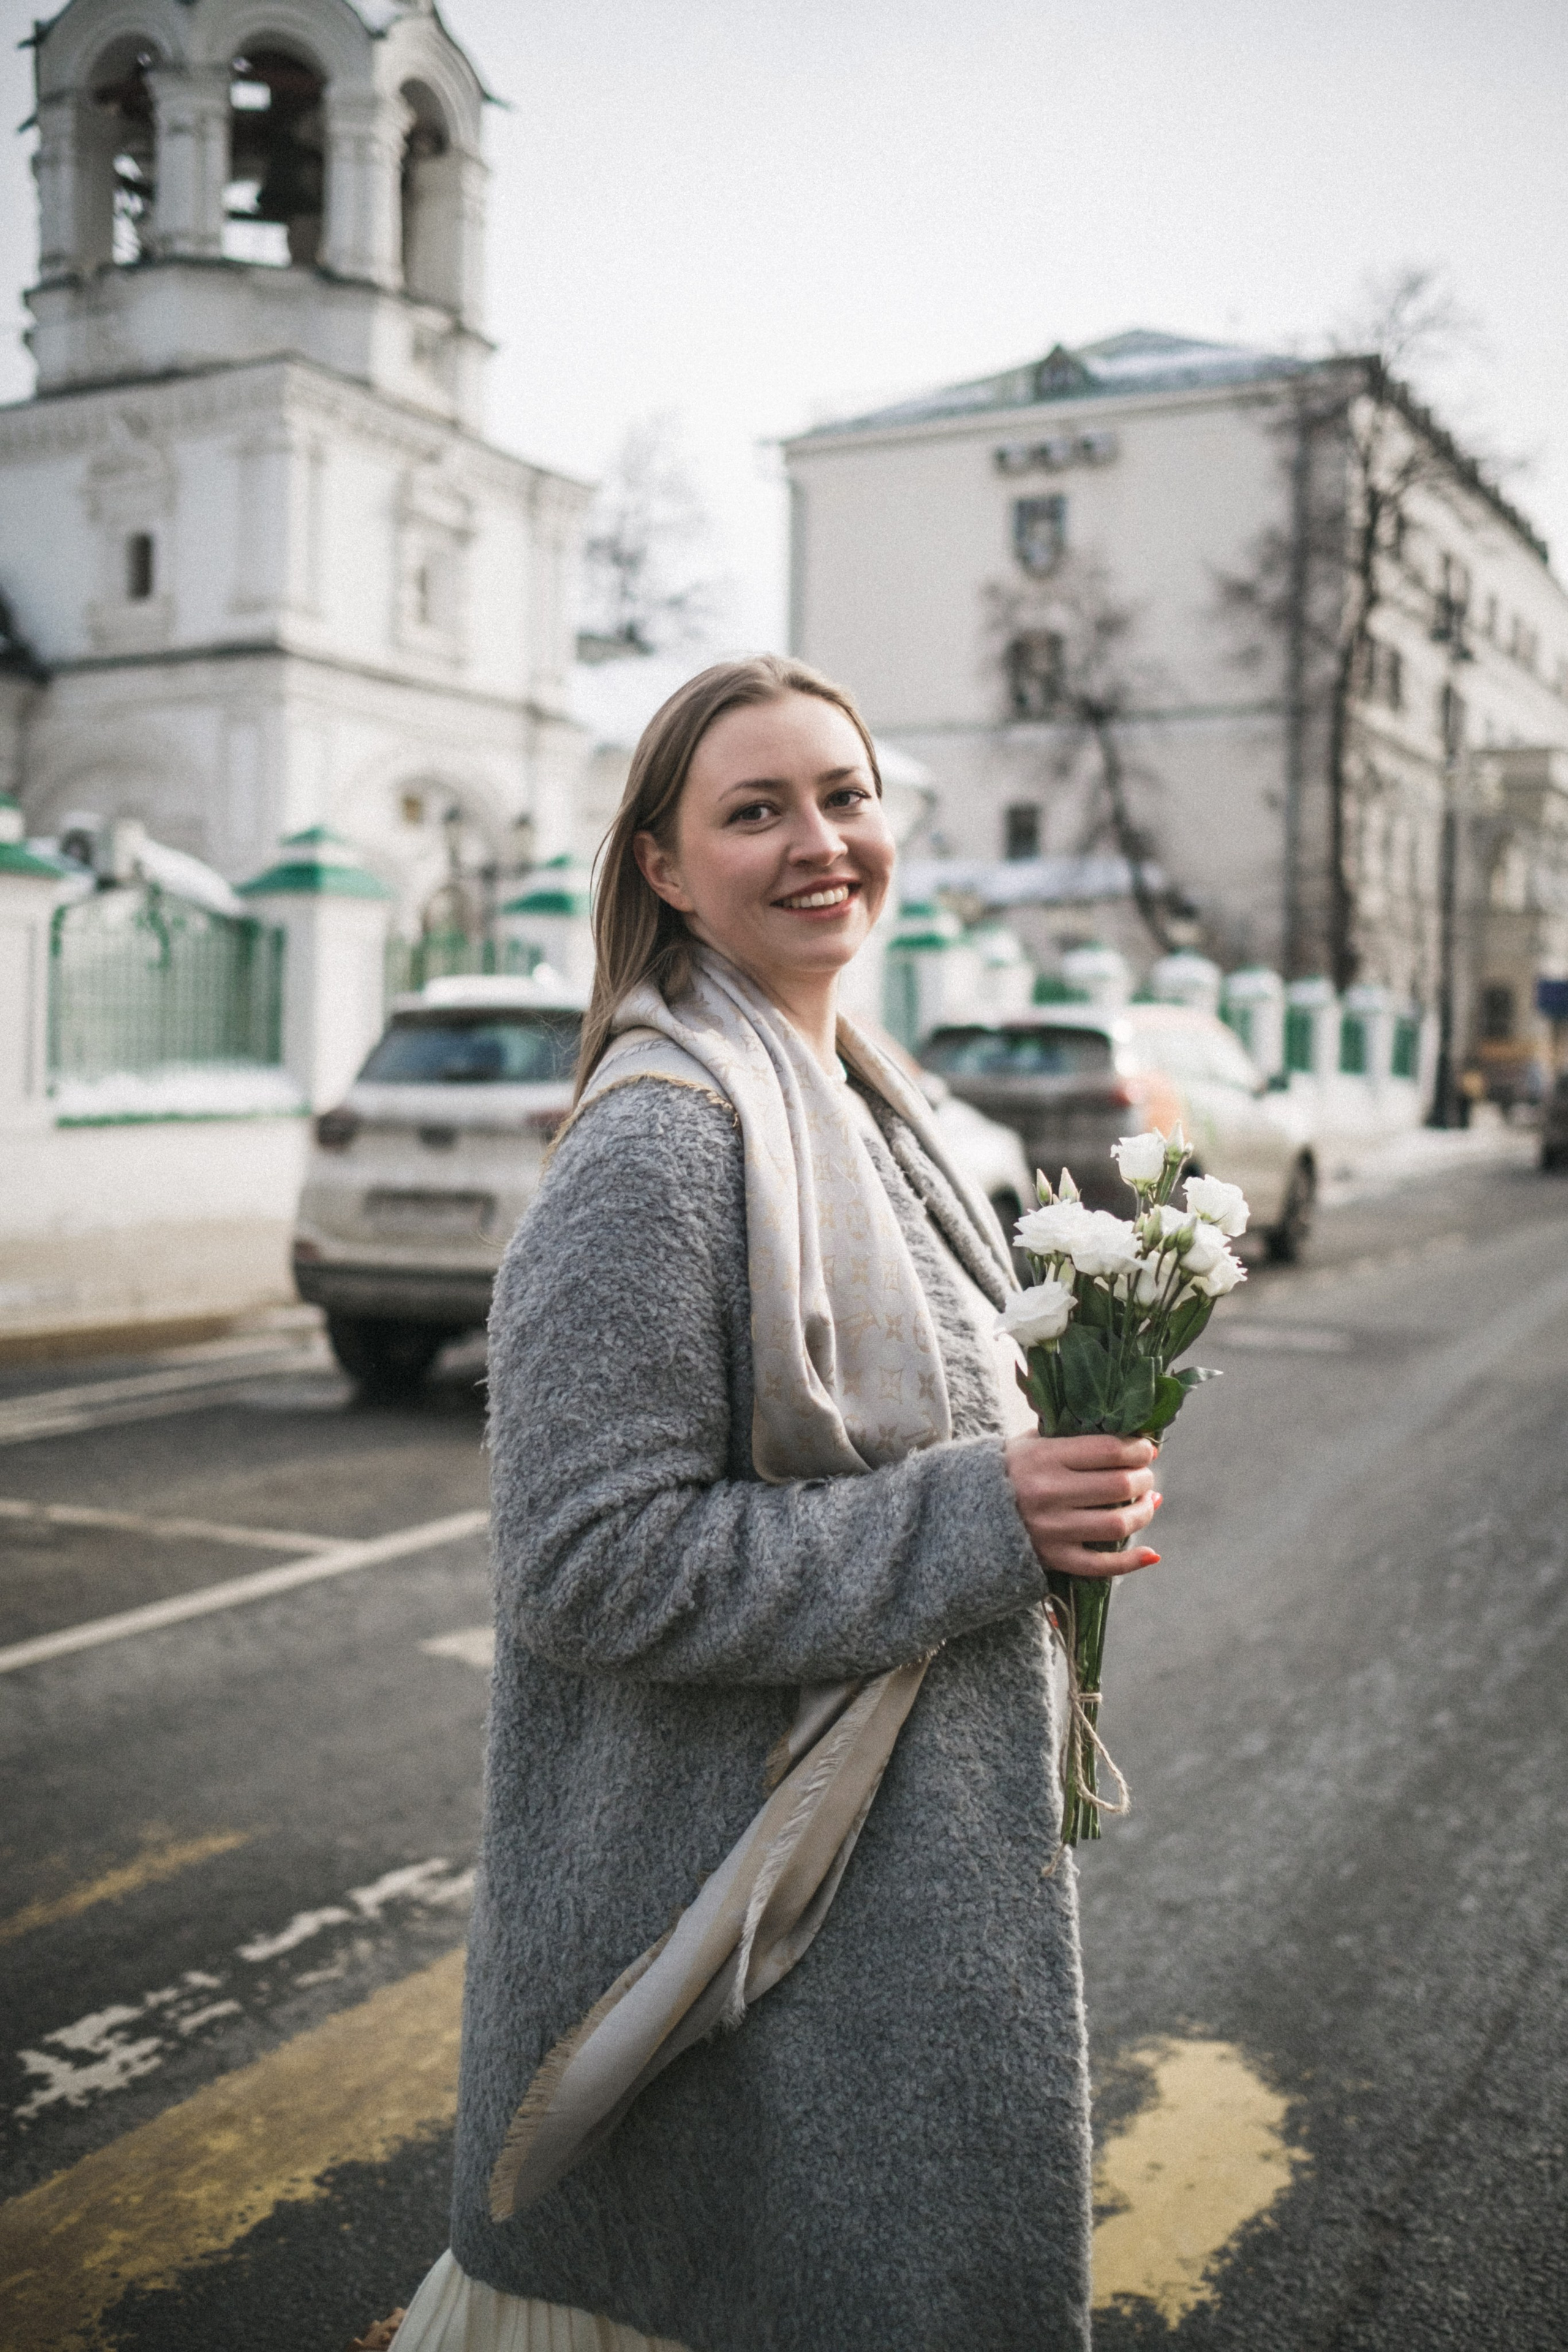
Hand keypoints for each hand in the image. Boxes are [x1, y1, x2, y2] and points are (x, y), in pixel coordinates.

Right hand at [1003, 1433, 1161, 1579]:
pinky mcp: (1053, 1558)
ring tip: (1146, 1503)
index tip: (1145, 1450)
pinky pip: (1101, 1565)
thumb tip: (1131, 1441)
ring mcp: (1051, 1529)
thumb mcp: (1032, 1442)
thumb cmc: (1010, 1470)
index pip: (1110, 1450)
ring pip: (1118, 1524)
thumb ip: (1073, 1437)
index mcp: (1044, 1456)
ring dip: (1143, 1513)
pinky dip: (1131, 1561)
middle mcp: (1048, 1492)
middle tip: (1145, 1476)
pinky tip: (1150, 1552)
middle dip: (1143, 1478)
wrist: (965, 1509)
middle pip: (1119, 1485)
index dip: (1139, 1449)